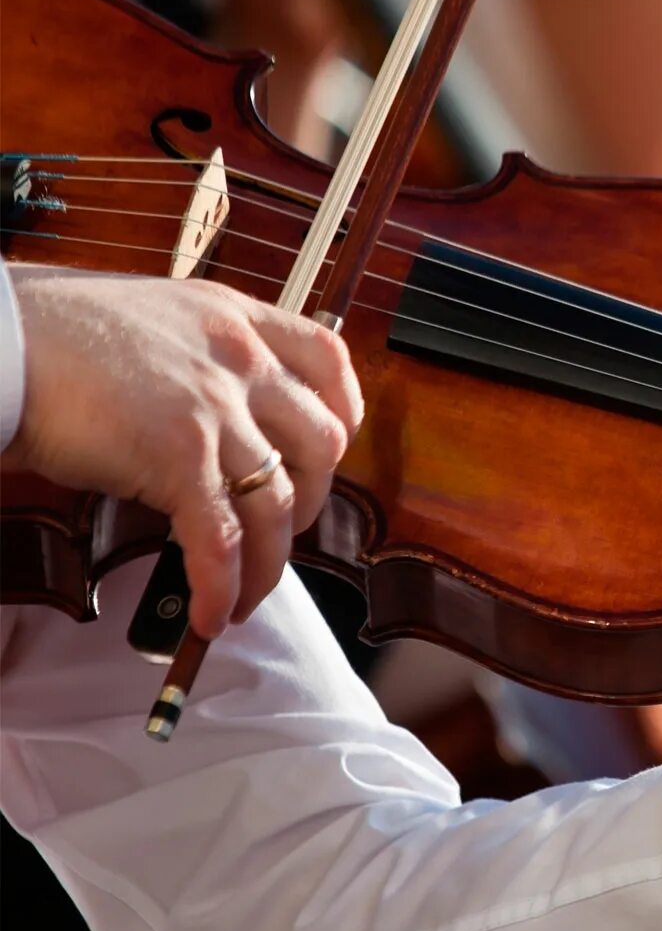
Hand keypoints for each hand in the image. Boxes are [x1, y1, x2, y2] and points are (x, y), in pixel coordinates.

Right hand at [3, 268, 361, 637]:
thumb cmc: (49, 334)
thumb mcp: (150, 323)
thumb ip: (195, 363)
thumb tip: (210, 429)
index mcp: (233, 317)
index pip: (327, 360)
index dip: (343, 412)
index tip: (332, 450)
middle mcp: (239, 360)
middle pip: (320, 444)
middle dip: (309, 502)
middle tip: (279, 532)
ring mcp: (216, 409)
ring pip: (278, 505)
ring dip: (268, 564)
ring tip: (246, 594)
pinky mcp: (180, 457)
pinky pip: (222, 540)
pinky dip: (224, 587)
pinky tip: (214, 613)